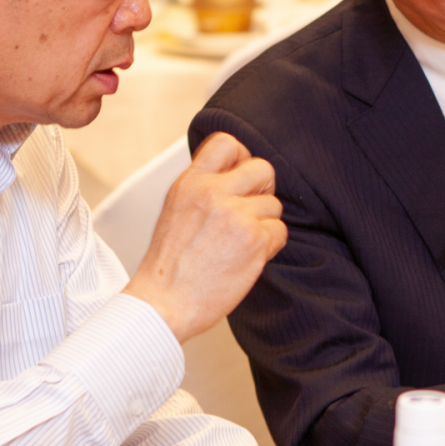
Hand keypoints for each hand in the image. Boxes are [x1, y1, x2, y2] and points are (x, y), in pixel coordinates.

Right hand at [124, 132, 285, 341]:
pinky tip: (247, 257)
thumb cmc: (170, 266)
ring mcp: (235, 215)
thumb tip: (234, 175)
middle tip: (251, 211)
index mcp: (190, 183)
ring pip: (274, 204)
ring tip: (240, 243)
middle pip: (263, 168)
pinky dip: (270, 246)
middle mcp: (212, 193)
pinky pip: (280, 231)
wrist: (164, 303)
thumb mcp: (176, 211)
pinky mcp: (254, 239)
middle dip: (263, 190)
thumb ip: (202, 189)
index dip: (241, 158)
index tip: (240, 176)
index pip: (226, 143)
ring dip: (264, 224)